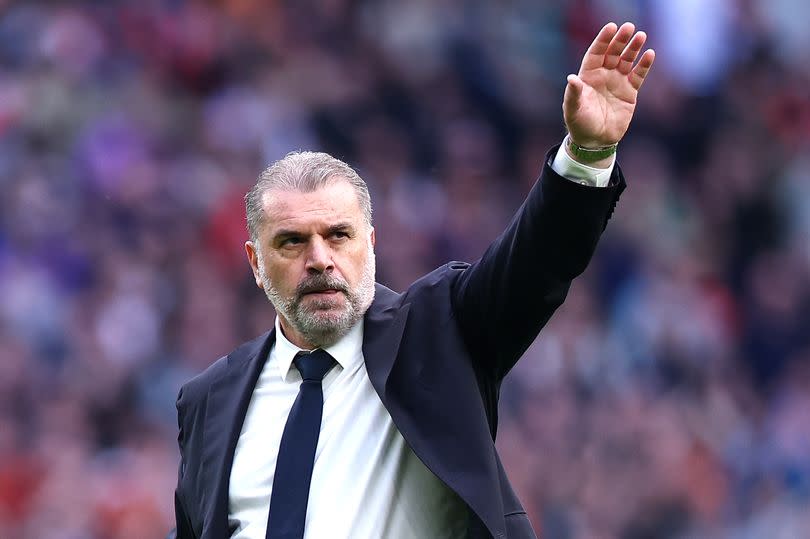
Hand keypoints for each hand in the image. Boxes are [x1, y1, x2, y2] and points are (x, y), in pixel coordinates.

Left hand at [563, 22, 654, 147]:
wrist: (595, 141)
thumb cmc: (580, 124)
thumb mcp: (573, 110)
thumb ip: (574, 94)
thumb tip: (571, 78)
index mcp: (588, 76)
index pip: (596, 53)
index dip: (603, 40)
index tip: (611, 27)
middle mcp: (603, 75)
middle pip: (613, 53)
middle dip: (620, 40)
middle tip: (629, 27)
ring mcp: (617, 82)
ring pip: (627, 60)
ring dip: (633, 48)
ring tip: (641, 36)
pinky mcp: (630, 92)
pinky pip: (638, 75)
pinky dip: (644, 65)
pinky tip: (650, 54)